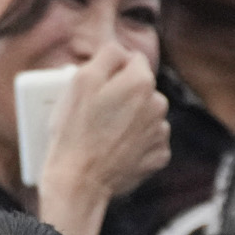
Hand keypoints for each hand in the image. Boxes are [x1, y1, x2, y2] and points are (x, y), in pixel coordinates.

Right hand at [34, 47, 168, 234]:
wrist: (79, 182)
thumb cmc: (75, 132)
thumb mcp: (81, 80)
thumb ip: (107, 55)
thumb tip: (121, 51)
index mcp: (141, 81)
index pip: (132, 59)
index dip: (111, 71)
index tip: (96, 88)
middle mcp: (158, 104)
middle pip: (140, 88)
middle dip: (122, 96)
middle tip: (96, 114)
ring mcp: (160, 133)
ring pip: (145, 115)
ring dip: (129, 120)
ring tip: (104, 135)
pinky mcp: (158, 157)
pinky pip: (148, 141)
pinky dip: (134, 144)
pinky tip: (115, 151)